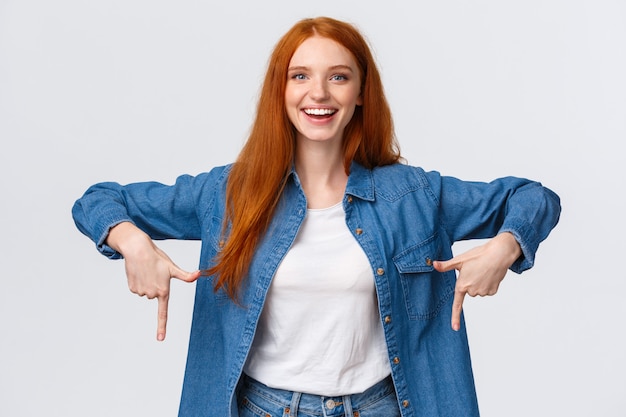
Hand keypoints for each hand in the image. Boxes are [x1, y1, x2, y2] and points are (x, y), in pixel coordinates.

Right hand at [107, 222, 200, 340]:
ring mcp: (141, 292)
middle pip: (156, 296)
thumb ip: (185, 276)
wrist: (138, 250)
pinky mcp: (132, 288)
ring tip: (147, 271)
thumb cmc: (157, 258)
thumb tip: (199, 274)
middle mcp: (152, 294)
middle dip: (156, 285)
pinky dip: (139, 281)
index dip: (162, 327)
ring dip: (147, 282)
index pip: (163, 313)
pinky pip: (138, 289)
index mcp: (163, 291)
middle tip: (155, 273)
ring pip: (146, 292)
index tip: (160, 339)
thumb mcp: (172, 267)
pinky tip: (140, 272)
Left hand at [433, 232, 521, 330]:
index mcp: (462, 285)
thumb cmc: (478, 255)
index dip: (455, 316)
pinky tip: (489, 275)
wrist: (498, 254)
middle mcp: (472, 291)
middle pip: (468, 292)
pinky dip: (488, 284)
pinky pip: (487, 290)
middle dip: (470, 282)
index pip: (457, 304)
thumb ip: (445, 266)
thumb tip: (433, 265)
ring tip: (482, 271)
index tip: (455, 328)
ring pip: (478, 291)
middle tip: (474, 270)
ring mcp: (483, 292)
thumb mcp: (459, 260)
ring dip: (479, 283)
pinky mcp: (493, 291)